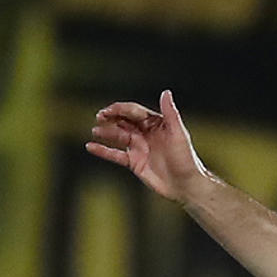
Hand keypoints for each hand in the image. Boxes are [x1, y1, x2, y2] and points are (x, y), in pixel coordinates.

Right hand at [86, 90, 211, 202]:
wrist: (186, 185)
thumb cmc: (186, 159)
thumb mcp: (178, 134)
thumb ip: (171, 113)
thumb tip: (166, 92)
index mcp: (156, 124)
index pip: (135, 112)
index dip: (121, 109)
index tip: (109, 110)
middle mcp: (146, 133)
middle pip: (124, 121)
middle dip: (111, 117)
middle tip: (99, 116)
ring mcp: (139, 147)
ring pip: (118, 136)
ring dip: (106, 132)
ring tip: (95, 131)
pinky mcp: (134, 162)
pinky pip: (115, 154)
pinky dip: (103, 151)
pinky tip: (90, 146)